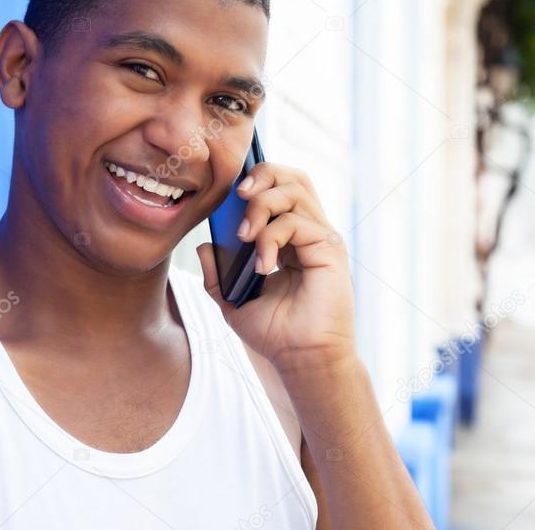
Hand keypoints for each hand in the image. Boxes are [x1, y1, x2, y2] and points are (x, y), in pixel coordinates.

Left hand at [196, 162, 356, 371]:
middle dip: (262, 175)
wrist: (301, 360)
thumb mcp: (232, 301)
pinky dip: (271, 238)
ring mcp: (322, 238)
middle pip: (293, 177)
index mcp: (290, 238)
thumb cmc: (275, 333)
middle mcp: (310, 232)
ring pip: (294, 191)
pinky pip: (296, 222)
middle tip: (237, 195)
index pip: (278, 188)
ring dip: (261, 206)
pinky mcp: (330, 249)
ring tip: (243, 236)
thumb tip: (204, 247)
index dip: (256, 180)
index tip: (228, 193)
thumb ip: (216, 275)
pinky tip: (262, 266)